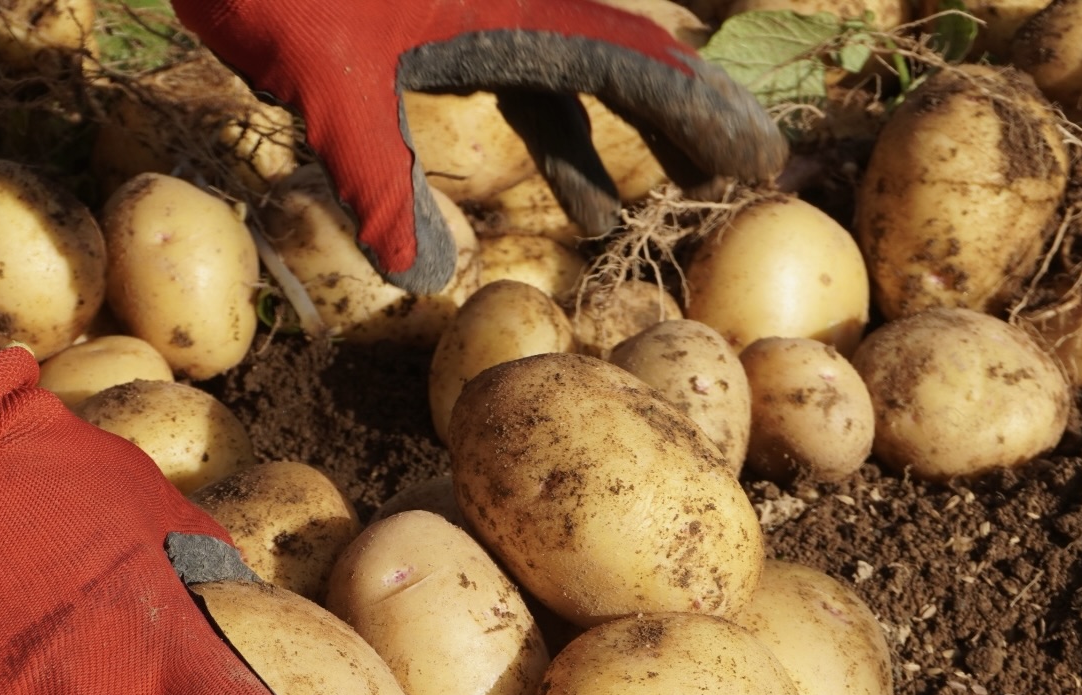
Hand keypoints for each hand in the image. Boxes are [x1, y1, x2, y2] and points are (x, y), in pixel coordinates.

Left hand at [174, 0, 786, 292]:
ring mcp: (473, 12)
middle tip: (744, 176)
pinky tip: (574, 197)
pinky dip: (555, 135)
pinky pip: (523, 81)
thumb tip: (425, 280)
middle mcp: (505, 4)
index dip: (696, 111)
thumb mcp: (325, 83)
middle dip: (682, 119)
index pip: (626, 60)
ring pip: (572, 74)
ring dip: (616, 137)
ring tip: (652, 205)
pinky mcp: (434, 23)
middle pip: (620, 59)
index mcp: (505, 8)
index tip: (756, 158)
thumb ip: (380, 177)